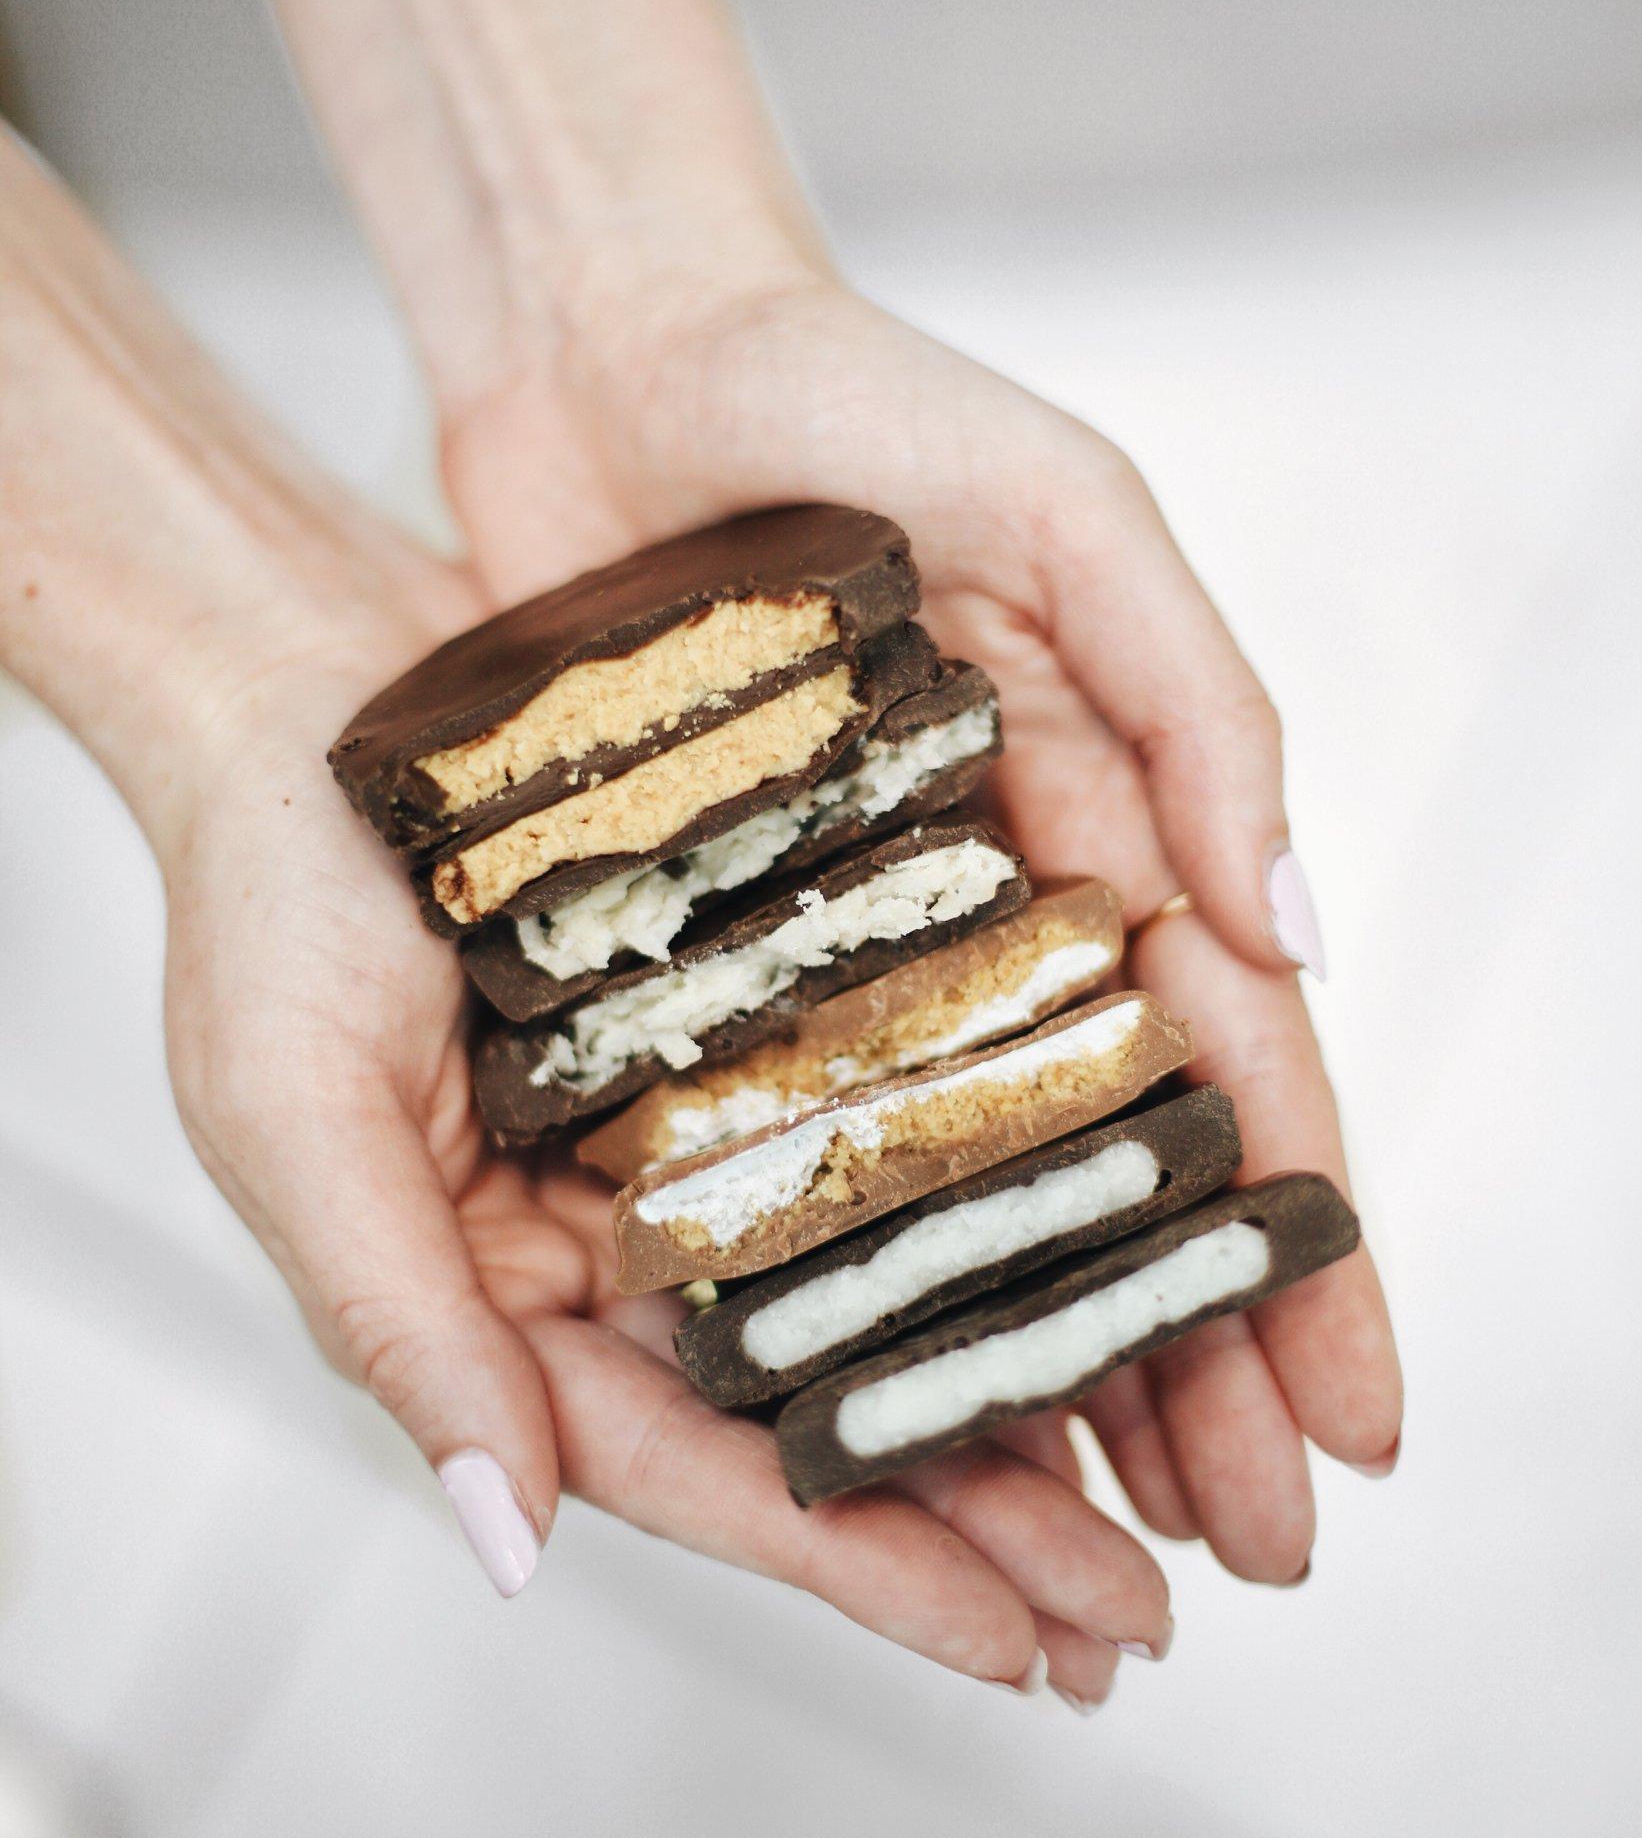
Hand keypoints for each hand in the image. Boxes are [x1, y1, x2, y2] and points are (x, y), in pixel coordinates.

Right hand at [158, 563, 1170, 1696]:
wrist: (317, 676)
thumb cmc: (265, 895)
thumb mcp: (293, 1114)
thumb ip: (398, 1319)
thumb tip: (508, 1543)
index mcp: (517, 1289)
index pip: (697, 1465)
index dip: (853, 1566)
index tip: (1014, 1641)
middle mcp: (633, 1229)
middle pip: (821, 1403)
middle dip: (979, 1520)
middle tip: (1132, 1615)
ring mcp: (712, 1119)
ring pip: (884, 1279)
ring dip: (1015, 1378)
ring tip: (1167, 1488)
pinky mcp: (774, 1006)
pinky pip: (902, 1111)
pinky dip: (999, 1183)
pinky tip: (1109, 1240)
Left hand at [438, 266, 1404, 1583]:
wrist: (616, 350)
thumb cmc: (855, 394)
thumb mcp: (1067, 509)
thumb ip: (1197, 700)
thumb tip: (1299, 933)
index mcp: (1107, 817)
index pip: (1236, 1069)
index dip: (1305, 1245)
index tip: (1356, 1415)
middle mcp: (994, 904)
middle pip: (1117, 1172)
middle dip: (1196, 1355)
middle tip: (1249, 1547)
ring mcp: (851, 936)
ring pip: (966, 1191)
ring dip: (1042, 1354)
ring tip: (1098, 1533)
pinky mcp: (705, 939)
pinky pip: (788, 1128)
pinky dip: (846, 1262)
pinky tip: (877, 1386)